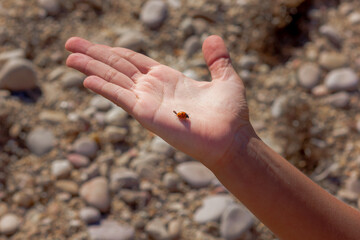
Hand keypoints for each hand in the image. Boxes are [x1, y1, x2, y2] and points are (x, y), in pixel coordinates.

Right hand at [65, 35, 249, 168]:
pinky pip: (120, 97)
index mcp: (167, 78)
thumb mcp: (226, 79)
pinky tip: (86, 79)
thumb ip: (217, 59)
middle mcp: (153, 89)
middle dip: (93, 54)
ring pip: (113, 79)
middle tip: (69, 43)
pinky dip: (103, 87)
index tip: (95, 44)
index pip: (133, 60)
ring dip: (90, 67)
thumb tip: (212, 37)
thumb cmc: (230, 114)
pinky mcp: (147, 114)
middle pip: (116, 66)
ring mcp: (148, 101)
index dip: (113, 51)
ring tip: (69, 55)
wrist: (232, 139)